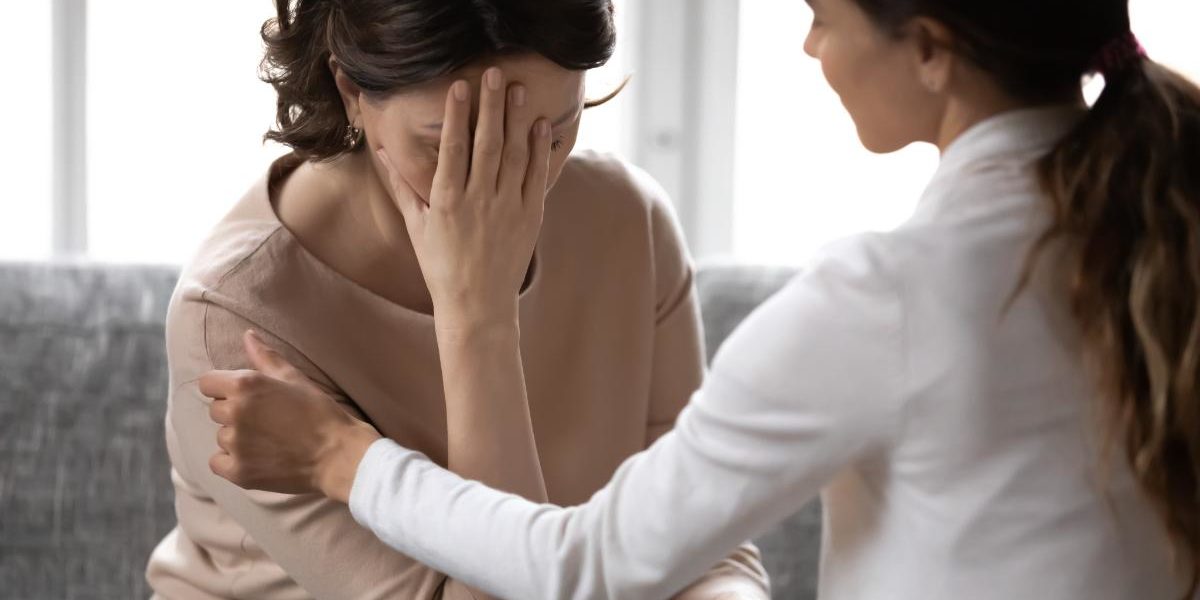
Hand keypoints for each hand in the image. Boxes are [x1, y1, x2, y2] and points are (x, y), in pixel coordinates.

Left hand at [202, 330, 381, 502]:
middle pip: (216, 410)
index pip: (207, 383)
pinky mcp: (238, 471)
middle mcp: (234, 412)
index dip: (223, 388)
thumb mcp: (295, 378)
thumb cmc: (319, 412)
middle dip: (234, 413)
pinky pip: (218, 462)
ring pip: (222, 436)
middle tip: (265, 420)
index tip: (244, 397)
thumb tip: (247, 335)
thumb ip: (265, 357)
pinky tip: (257, 458)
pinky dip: (233, 461)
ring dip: (238, 438)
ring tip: (268, 441)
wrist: (337, 454)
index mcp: (245, 385)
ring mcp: (235, 444)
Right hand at [374, 67, 552, 332]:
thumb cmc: (441, 266)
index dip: (457, 114)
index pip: (453, 147)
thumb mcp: (417, 226)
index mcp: (447, 201)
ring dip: (516, 119)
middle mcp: (478, 201)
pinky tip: (539, 126)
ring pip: (514, 154)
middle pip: (487, 142)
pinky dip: (539, 150)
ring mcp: (507, 208)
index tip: (461, 86)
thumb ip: (403, 186)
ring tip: (516, 90)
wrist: (478, 304)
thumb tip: (383, 152)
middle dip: (491, 105)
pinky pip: (536, 176)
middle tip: (495, 74)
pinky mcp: (529, 217)